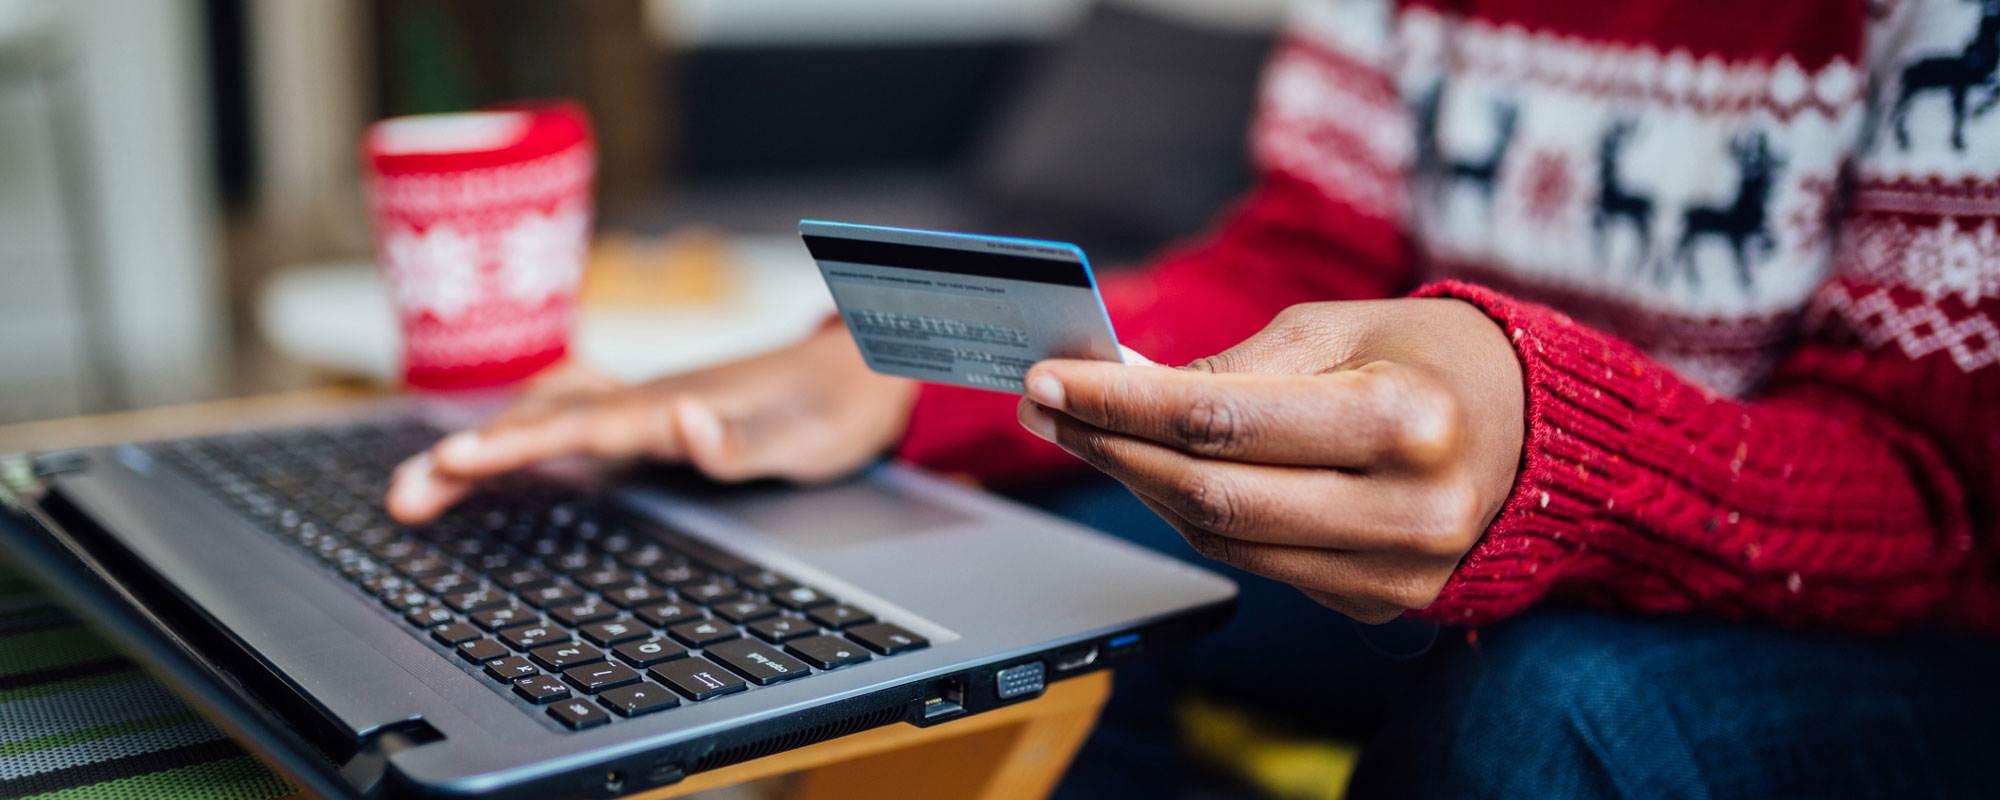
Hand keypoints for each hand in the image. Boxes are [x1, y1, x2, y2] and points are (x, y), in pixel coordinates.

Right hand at [387, 322, 917, 522]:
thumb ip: (741, 440)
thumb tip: (686, 423)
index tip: (451, 463)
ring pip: (551, 412)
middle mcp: (649, 398)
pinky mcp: (658, 410)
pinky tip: (507, 439)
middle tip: (403, 498)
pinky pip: (577, 412)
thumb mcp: (802, 439)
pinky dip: (529, 423)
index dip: (512, 447)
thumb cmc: (833, 407)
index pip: (576, 428)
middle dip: (470, 457)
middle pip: (543, 421)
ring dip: (490, 441)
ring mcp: (649, 401)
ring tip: (429, 478)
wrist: (864, 364)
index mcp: (671, 406)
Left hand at [1016, 299, 1523, 622]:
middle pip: (1213, 494)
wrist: (1542, 434)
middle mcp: (1407, 506)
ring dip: (1141, 488)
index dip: (1120, 403)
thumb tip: (1126, 384)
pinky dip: (1198, 520)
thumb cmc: (1434, 358)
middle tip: (1046, 408)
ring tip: (1092, 434)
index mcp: (1404, 417)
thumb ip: (1238, 363)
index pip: (1222, 419)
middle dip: (1111, 448)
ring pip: (1225, 541)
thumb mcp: (1344, 326)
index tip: (1049, 379)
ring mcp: (1397, 569)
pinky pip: (1259, 566)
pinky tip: (1160, 475)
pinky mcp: (1383, 603)